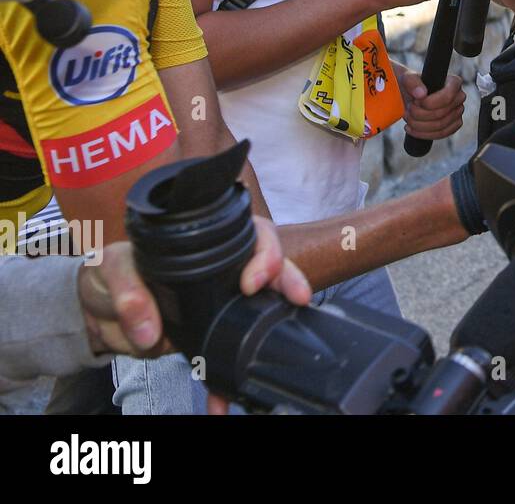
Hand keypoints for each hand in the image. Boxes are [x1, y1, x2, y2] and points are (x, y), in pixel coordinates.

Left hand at [77, 216, 311, 412]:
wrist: (95, 312)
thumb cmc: (110, 275)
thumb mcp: (111, 270)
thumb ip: (129, 292)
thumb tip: (148, 332)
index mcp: (205, 244)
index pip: (252, 235)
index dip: (264, 252)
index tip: (252, 281)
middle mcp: (222, 270)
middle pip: (270, 269)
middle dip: (289, 281)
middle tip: (297, 298)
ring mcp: (219, 304)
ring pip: (260, 311)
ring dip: (273, 327)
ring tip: (281, 345)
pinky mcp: (207, 336)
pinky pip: (225, 355)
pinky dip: (225, 383)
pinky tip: (224, 400)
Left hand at [397, 68, 464, 141]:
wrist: (412, 97)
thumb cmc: (412, 86)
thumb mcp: (407, 79)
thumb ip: (412, 83)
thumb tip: (421, 94)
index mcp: (454, 82)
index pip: (447, 97)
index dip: (429, 103)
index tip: (415, 101)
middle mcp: (459, 97)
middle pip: (441, 114)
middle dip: (419, 114)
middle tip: (408, 109)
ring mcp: (458, 113)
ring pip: (440, 126)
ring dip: (419, 125)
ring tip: (408, 117)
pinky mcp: (454, 126)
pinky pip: (441, 134)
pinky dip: (423, 134)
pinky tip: (411, 128)